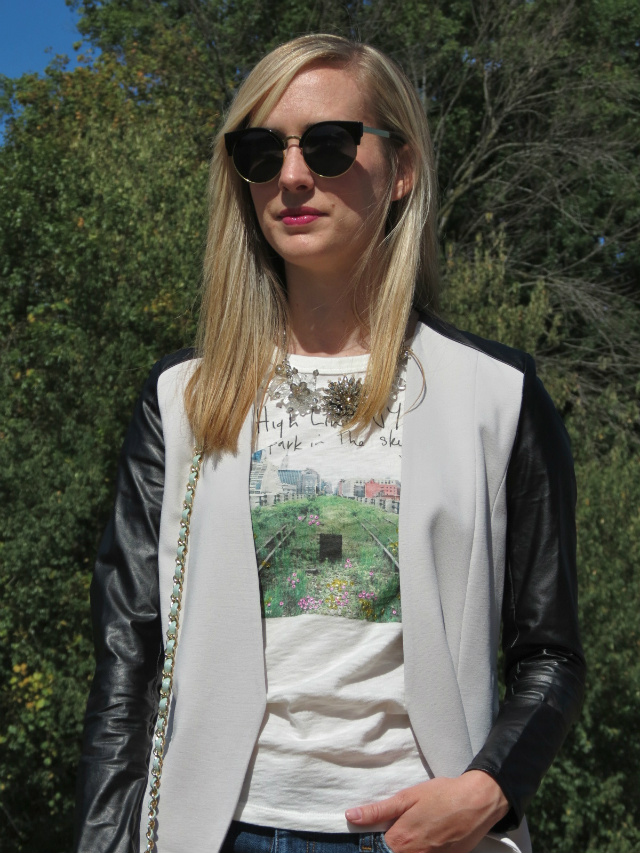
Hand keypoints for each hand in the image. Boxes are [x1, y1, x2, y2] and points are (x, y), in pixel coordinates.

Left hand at [344, 771, 509, 852]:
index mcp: (401, 841)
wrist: (478, 802)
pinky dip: (422, 851)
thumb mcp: (407, 797)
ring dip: (406, 849)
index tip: (369, 838)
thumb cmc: (442, 795)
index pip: (376, 852)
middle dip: (389, 847)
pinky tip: (426, 839)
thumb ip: (379, 810)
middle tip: (399, 829)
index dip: (370, 846)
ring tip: (413, 834)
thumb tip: (351, 816)